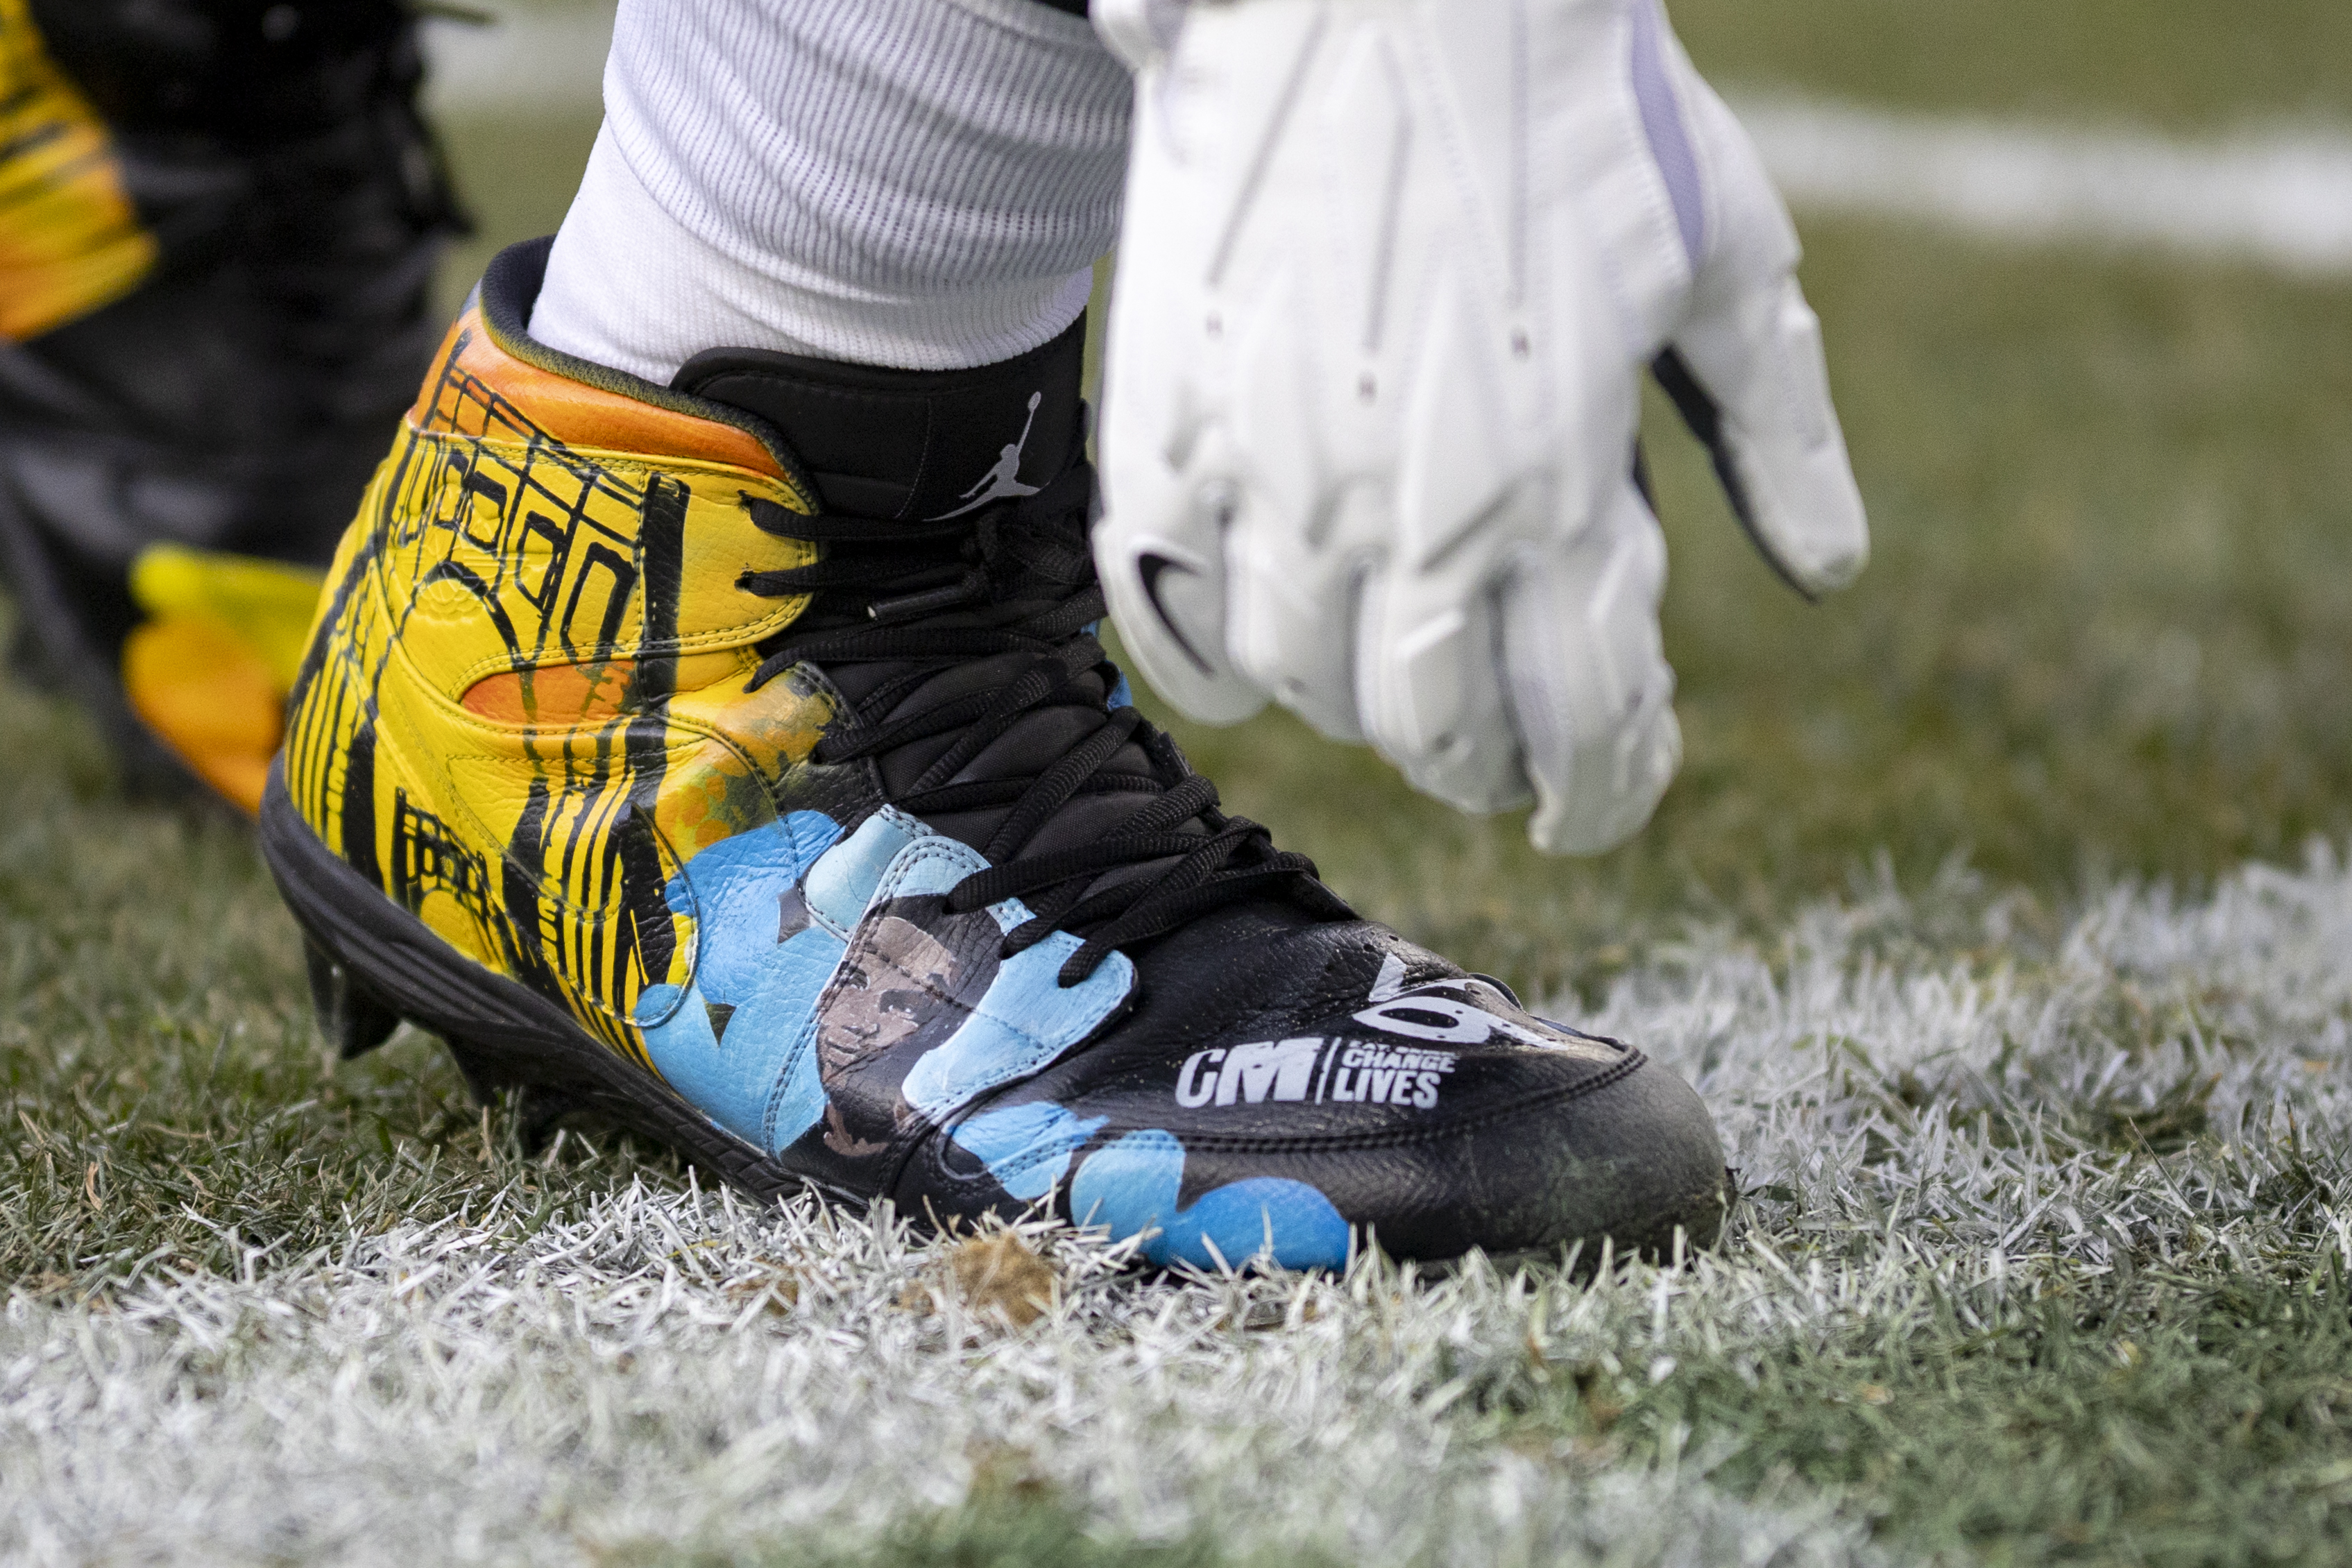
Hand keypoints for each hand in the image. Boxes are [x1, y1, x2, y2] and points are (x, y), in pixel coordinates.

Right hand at [1091, 0, 1866, 852]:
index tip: (1610, 803)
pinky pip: (1169, 611)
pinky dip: (1213, 665)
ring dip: (1366, 712)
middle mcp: (1410, 514)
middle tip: (1516, 751)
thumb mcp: (1726, 258)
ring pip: (1305, 687)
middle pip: (1438, 735)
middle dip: (1493, 768)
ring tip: (1402, 679)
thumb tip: (1827, 574)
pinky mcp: (1170, 428)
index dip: (1606, 793)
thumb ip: (1778, 432)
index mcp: (1560, 487)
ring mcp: (1273, 478)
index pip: (1584, 726)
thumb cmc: (1576, 100)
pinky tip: (1256, 664)